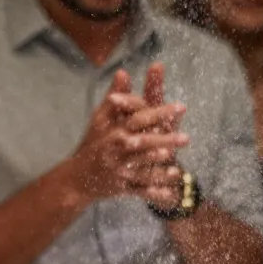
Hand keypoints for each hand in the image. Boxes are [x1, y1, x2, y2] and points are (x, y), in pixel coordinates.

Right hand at [67, 66, 189, 205]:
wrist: (76, 179)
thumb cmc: (92, 145)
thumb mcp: (100, 121)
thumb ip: (116, 98)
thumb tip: (123, 71)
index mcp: (114, 131)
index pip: (139, 118)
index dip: (159, 112)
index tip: (180, 107)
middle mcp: (116, 150)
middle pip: (142, 142)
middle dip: (164, 139)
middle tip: (186, 138)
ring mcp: (118, 170)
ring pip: (140, 165)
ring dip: (156, 163)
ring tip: (174, 159)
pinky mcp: (121, 188)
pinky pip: (139, 190)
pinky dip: (154, 192)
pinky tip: (170, 191)